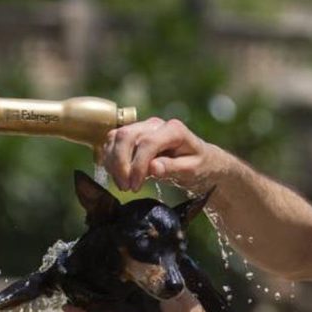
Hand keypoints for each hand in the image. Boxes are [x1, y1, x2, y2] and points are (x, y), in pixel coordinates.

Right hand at [99, 117, 222, 192]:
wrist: (200, 160)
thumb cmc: (199, 165)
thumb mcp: (192, 171)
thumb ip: (173, 168)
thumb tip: (153, 168)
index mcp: (174, 130)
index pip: (147, 143)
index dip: (137, 166)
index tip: (135, 186)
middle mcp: (156, 124)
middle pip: (126, 136)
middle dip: (121, 164)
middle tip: (126, 187)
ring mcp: (143, 127)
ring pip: (116, 137)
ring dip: (113, 162)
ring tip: (123, 184)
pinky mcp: (134, 135)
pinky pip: (113, 142)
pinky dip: (110, 159)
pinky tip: (119, 176)